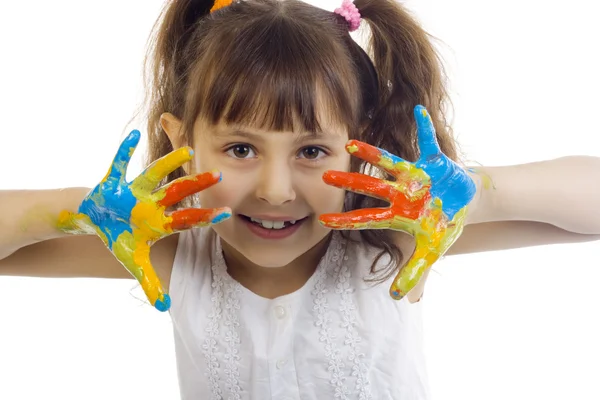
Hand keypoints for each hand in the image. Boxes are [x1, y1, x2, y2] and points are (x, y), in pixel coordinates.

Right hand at [58, 130, 230, 310]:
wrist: (97, 218)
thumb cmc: (121, 236)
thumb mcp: (134, 261)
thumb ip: (150, 282)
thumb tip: (164, 307)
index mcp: (161, 221)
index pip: (189, 219)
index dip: (207, 217)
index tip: (228, 213)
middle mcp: (154, 202)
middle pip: (180, 191)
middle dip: (197, 184)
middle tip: (220, 175)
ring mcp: (136, 190)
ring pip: (156, 173)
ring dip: (169, 162)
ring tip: (188, 148)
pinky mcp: (115, 180)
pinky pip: (120, 164)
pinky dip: (123, 151)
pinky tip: (132, 135)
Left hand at [319, 105, 475, 299]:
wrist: (466, 202)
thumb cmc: (443, 223)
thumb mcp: (432, 250)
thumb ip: (415, 272)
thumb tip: (399, 300)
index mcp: (397, 213)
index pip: (366, 217)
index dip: (346, 218)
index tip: (322, 219)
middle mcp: (400, 192)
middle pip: (370, 186)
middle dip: (349, 182)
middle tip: (325, 175)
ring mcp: (415, 175)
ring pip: (389, 162)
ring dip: (371, 153)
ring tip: (350, 142)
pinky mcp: (434, 161)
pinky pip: (428, 142)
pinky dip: (425, 128)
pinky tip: (417, 110)